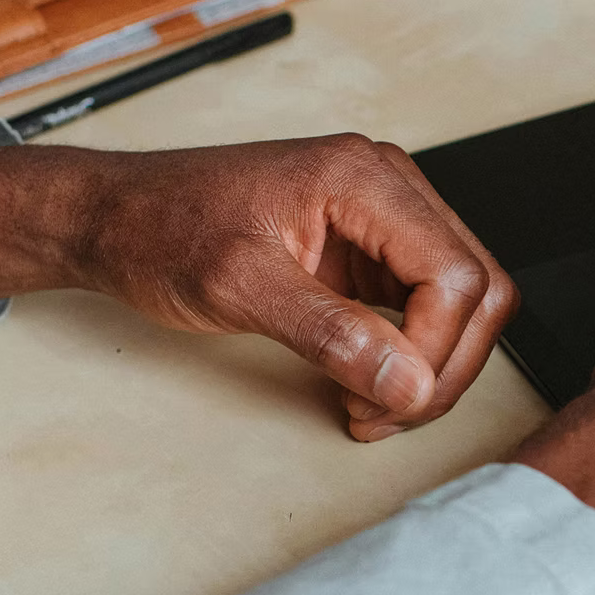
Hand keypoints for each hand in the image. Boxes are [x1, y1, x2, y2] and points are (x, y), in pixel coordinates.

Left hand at [0, 135, 516, 440]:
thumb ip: (330, 334)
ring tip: (370, 407)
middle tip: (384, 415)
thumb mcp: (237, 286)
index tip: (383, 399)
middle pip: (477, 286)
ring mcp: (382, 217)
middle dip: (443, 366)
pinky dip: (408, 354)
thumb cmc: (161, 230)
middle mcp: (386, 187)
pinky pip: (424, 304)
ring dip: (430, 366)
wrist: (117, 218)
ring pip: (462, 300)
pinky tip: (364, 383)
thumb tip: (406, 380)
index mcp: (363, 178)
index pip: (454, 274)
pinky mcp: (369, 248)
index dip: (434, 351)